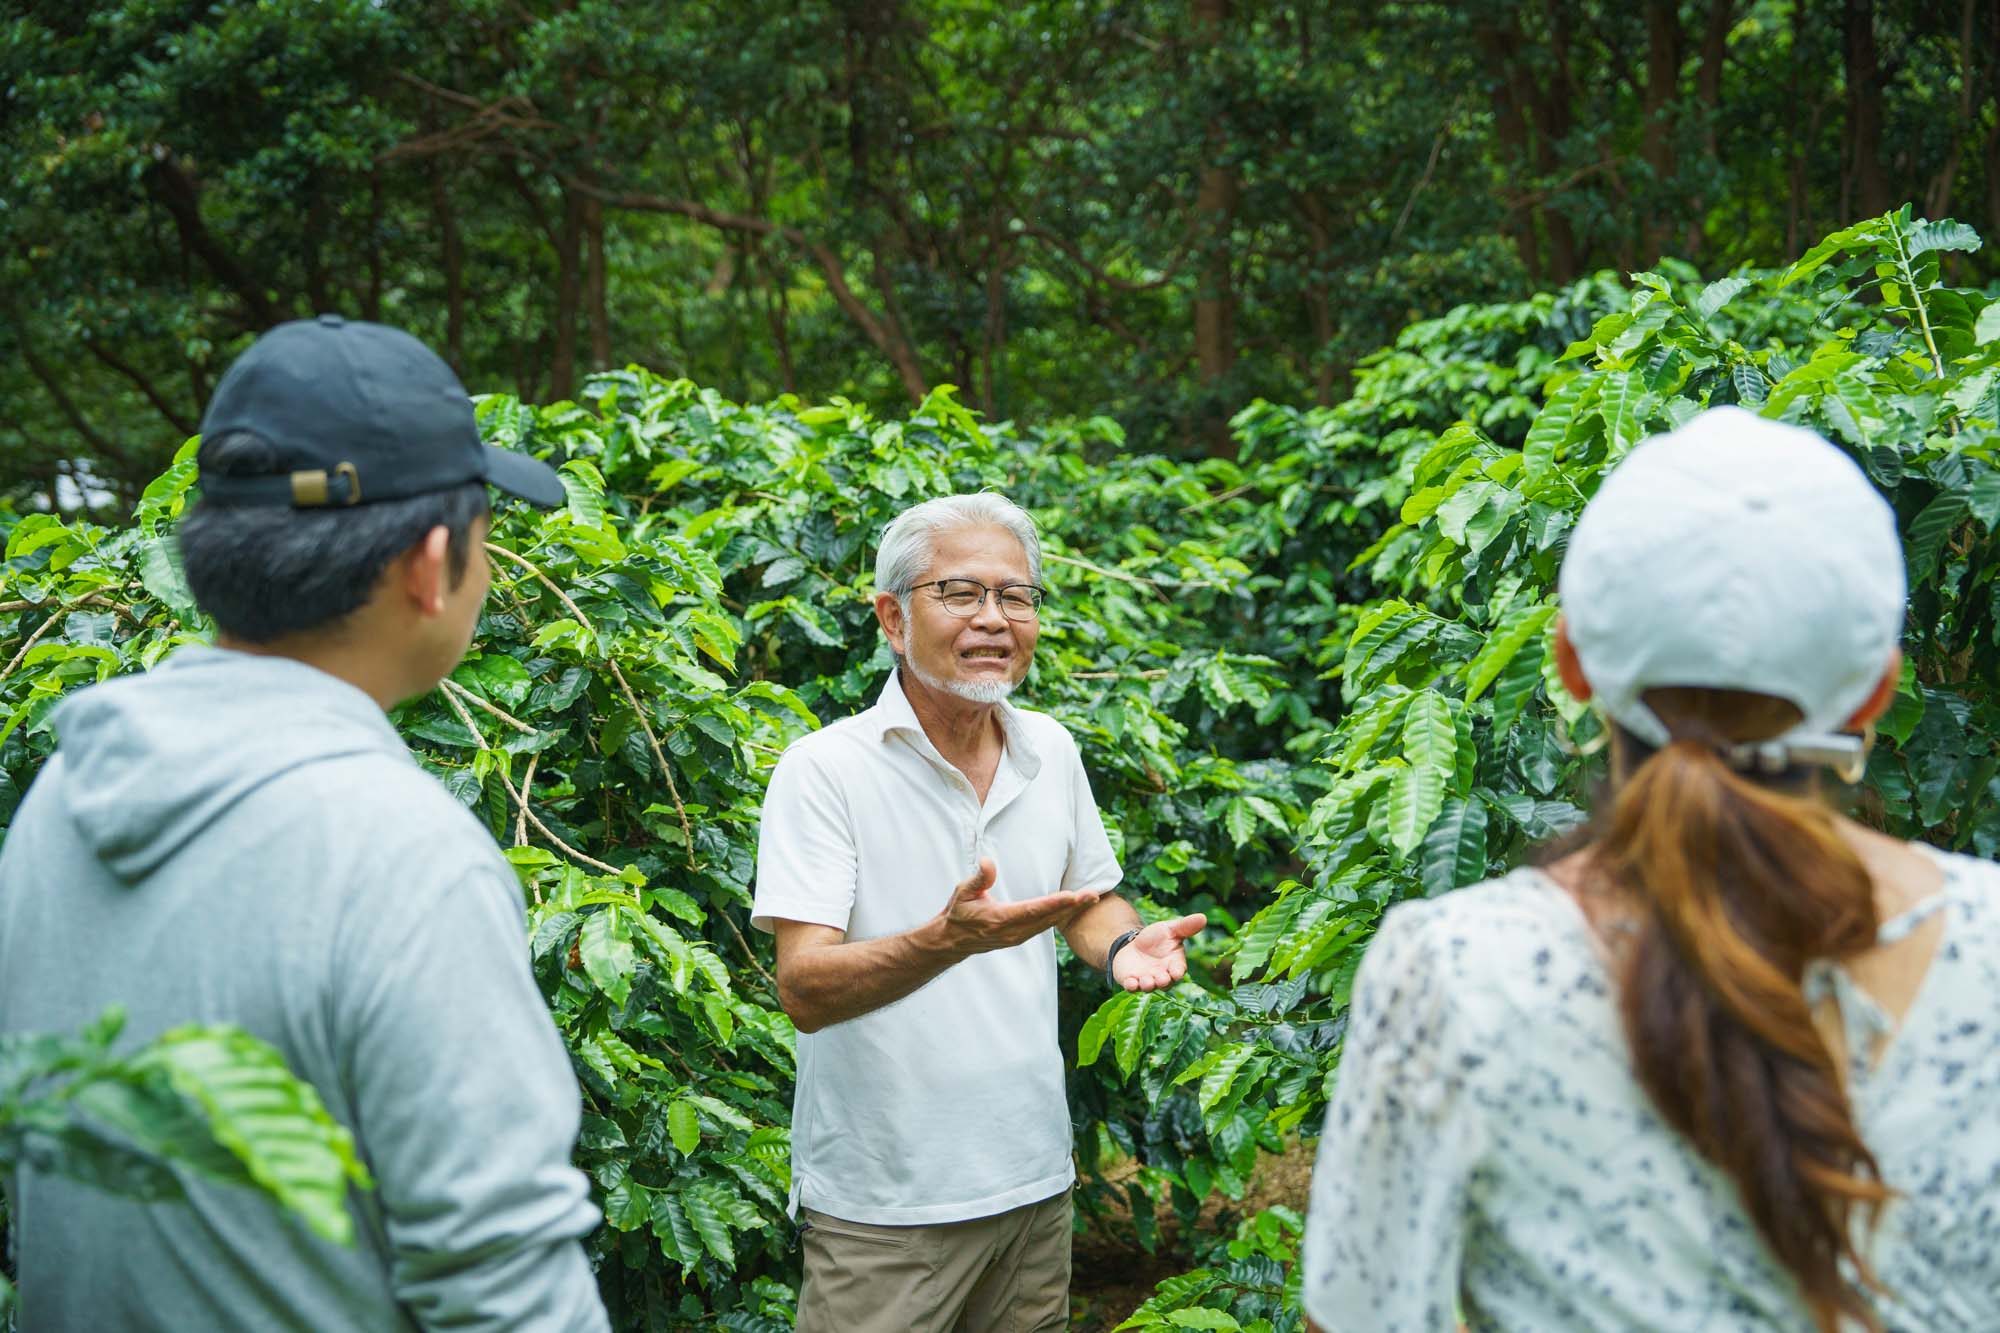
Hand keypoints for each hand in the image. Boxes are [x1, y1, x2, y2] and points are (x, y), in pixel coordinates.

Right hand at [936, 858, 1101, 957]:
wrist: (952, 941)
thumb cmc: (958, 913)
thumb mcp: (962, 892)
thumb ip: (978, 878)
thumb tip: (988, 862)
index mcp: (999, 920)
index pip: (1032, 910)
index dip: (1054, 904)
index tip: (1073, 896)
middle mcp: (1012, 932)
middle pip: (1047, 918)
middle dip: (1072, 907)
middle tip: (1094, 895)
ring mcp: (1017, 937)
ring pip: (1049, 924)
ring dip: (1071, 912)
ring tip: (1091, 899)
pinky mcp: (1019, 938)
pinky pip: (1044, 927)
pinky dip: (1060, 917)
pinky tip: (1074, 908)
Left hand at [1111, 913, 1206, 990]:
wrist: (1132, 943)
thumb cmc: (1156, 938)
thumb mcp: (1170, 929)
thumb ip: (1185, 926)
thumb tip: (1203, 917)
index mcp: (1174, 964)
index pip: (1179, 970)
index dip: (1177, 972)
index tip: (1177, 971)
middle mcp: (1162, 975)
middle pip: (1165, 983)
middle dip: (1163, 981)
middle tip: (1161, 978)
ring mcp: (1146, 980)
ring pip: (1149, 987)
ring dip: (1148, 985)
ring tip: (1146, 981)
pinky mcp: (1131, 981)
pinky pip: (1131, 987)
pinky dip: (1131, 986)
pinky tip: (1130, 982)